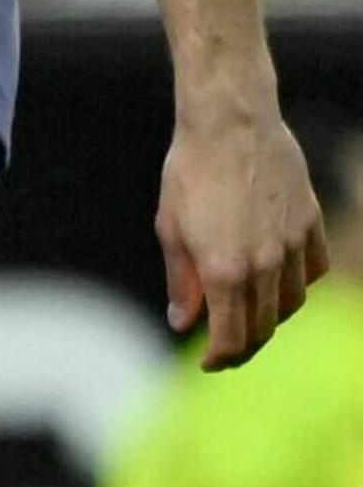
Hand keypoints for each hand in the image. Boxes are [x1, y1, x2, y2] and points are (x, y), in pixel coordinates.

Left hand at [155, 97, 328, 369]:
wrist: (231, 123)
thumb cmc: (190, 173)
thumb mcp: (171, 230)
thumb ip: (181, 282)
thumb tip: (183, 322)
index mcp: (225, 270)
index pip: (232, 337)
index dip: (220, 359)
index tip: (210, 363)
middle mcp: (265, 262)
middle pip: (265, 327)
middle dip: (244, 346)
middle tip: (227, 350)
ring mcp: (293, 242)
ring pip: (293, 301)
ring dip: (272, 317)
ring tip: (250, 315)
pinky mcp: (310, 221)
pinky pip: (315, 268)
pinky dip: (299, 282)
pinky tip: (280, 280)